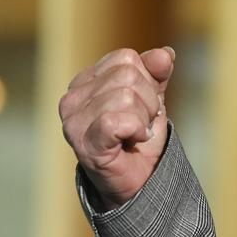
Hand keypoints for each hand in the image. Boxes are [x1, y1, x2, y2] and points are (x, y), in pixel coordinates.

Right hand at [59, 46, 175, 208]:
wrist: (138, 182)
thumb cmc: (139, 138)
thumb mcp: (153, 98)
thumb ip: (156, 73)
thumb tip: (165, 54)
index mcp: (85, 81)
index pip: (126, 58)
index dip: (146, 81)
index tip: (142, 106)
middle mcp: (72, 99)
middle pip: (128, 75)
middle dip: (148, 101)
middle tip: (140, 124)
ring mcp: (73, 122)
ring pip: (126, 96)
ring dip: (143, 119)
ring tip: (134, 135)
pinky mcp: (83, 143)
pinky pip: (119, 120)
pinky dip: (136, 130)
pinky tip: (131, 142)